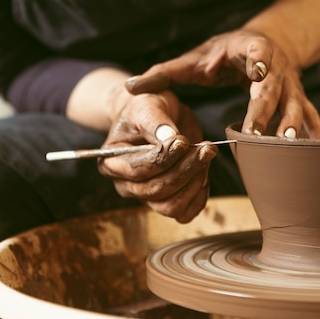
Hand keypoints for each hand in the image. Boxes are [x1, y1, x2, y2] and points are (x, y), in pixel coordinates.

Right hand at [97, 90, 217, 222]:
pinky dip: (198, 196)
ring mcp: (147, 196)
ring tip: (207, 155)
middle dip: (185, 170)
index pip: (138, 170)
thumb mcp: (146, 105)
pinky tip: (205, 173)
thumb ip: (155, 121)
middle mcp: (126, 184)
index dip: (162, 159)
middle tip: (206, 147)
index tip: (182, 141)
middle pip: (156, 190)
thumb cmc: (145, 108)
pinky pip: (185, 212)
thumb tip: (171, 139)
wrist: (156, 114)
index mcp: (112, 162)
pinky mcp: (168, 199)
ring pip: (171, 206)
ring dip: (193, 183)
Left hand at [125, 28, 319, 138]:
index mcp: (250, 49)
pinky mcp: (296, 98)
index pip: (257, 53)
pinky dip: (314, 131)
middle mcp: (275, 65)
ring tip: (288, 145)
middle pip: (274, 87)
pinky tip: (318, 151)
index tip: (257, 74)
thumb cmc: (219, 54)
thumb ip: (162, 74)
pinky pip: (309, 115)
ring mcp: (289, 82)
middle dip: (268, 109)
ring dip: (293, 124)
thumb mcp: (192, 59)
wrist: (256, 45)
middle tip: (259, 133)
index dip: (259, 63)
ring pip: (294, 103)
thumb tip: (129, 87)